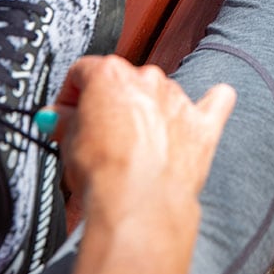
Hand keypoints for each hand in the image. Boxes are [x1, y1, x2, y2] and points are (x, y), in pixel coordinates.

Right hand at [47, 56, 235, 273]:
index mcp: (111, 74)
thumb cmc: (104, 172)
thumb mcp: (68, 142)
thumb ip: (65, 120)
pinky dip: (209, 105)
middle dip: (111, 105)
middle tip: (98, 136)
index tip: (68, 113)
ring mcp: (179, 99)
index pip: (85, 71)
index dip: (72, 93)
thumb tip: (58, 116)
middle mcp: (148, 78)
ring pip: (163, 95)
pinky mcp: (203, 123)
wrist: (139, 202)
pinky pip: (216, 101)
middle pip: (126, 82)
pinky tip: (206, 109)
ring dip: (151, 112)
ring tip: (136, 149)